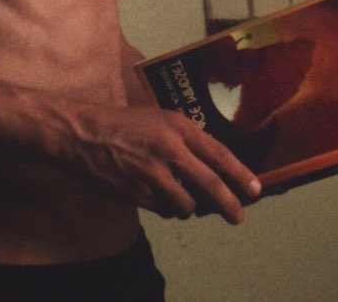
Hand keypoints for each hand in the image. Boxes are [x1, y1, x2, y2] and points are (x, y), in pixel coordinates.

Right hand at [58, 103, 261, 223]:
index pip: (219, 155)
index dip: (241, 175)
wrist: (81, 134)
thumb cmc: (121, 124)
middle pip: (211, 185)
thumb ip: (185, 140)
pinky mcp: (137, 193)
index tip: (255, 189)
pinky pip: (163, 209)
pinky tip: (158, 197)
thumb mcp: (158, 120)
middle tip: (238, 216)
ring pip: (187, 204)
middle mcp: (170, 150)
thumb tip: (213, 168)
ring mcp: (153, 174)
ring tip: (183, 200)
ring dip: (189, 207)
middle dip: (229, 205)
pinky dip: (166, 207)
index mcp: (178, 127)